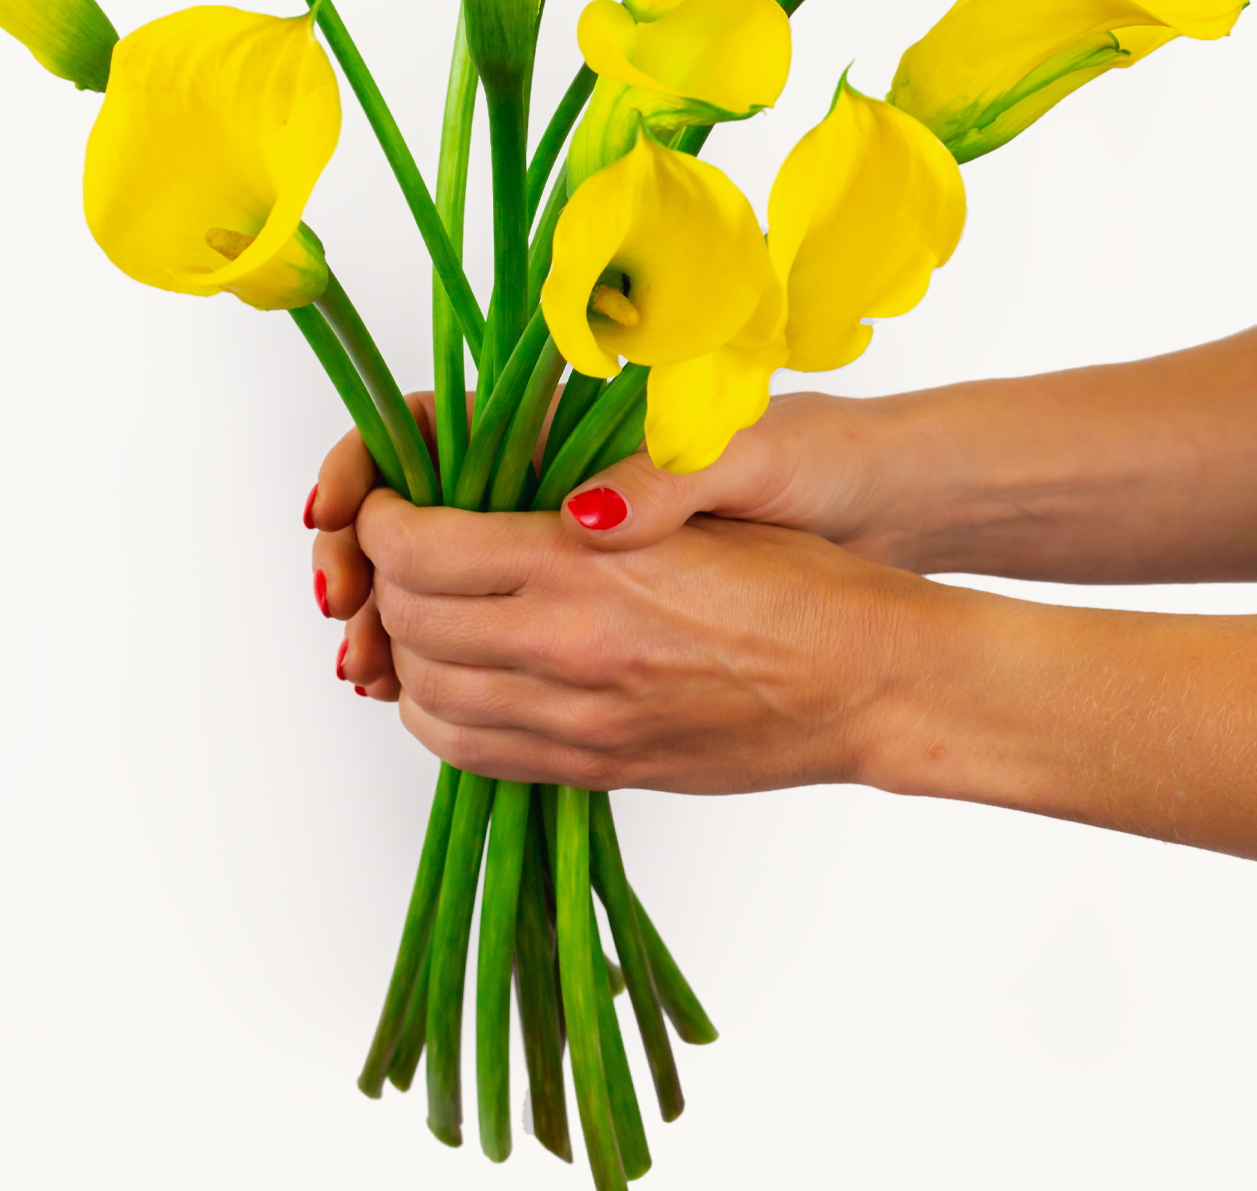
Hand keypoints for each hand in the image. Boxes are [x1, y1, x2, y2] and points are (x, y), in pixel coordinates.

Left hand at [305, 386, 921, 707]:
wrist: (874, 679)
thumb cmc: (802, 575)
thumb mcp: (699, 497)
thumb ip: (595, 492)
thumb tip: (515, 487)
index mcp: (587, 565)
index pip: (422, 548)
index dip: (383, 518)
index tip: (389, 500)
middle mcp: (571, 649)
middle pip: (413, 622)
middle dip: (383, 580)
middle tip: (394, 548)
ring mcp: (583, 723)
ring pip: (432, 698)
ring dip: (405, 651)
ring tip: (417, 610)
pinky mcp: (602, 770)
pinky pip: (478, 754)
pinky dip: (438, 717)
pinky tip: (451, 682)